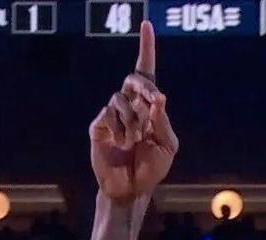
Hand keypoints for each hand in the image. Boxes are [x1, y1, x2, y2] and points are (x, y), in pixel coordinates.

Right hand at [89, 22, 178, 200]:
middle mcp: (129, 107)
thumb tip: (159, 98)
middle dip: (144, 88)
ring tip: (135, 140)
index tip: (146, 24)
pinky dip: (119, 129)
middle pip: (133, 79)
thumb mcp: (167, 146)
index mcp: (148, 108)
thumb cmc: (151, 169)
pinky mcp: (98, 127)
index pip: (146, 73)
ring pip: (120, 98)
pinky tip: (122, 144)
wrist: (132, 190)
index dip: (146, 48)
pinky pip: (107, 115)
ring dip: (132, 119)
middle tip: (152, 104)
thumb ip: (163, 122)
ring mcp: (112, 116)